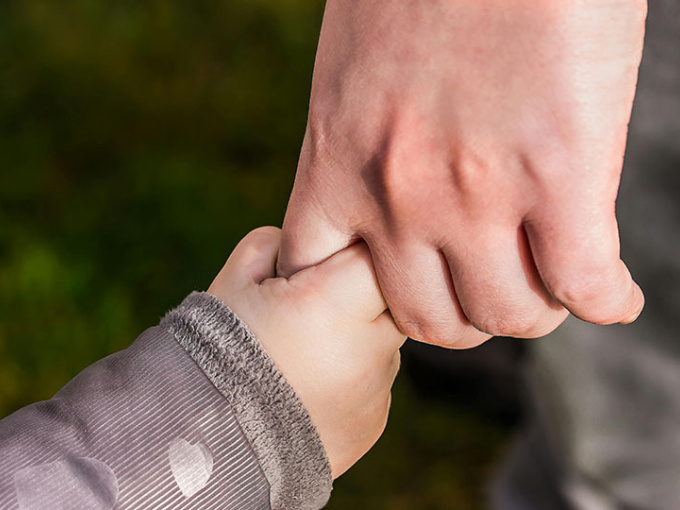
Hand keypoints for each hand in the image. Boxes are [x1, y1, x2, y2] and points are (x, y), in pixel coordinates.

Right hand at [208, 227, 405, 477]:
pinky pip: (375, 381)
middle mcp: (368, 347)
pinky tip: (308, 388)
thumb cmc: (215, 354)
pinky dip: (351, 377)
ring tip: (303, 355)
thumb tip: (303, 244)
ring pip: (384, 341)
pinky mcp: (374, 421)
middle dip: (358, 294)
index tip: (324, 265)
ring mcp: (376, 389)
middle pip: (391, 298)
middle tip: (314, 308)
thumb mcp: (233, 283)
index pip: (375, 255)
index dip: (349, 253)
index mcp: (334, 304)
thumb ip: (274, 246)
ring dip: (356, 338)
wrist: (208, 447)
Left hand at [279, 0, 646, 347]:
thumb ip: (359, 146)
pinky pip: (582, 285)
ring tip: (550, 286)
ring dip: (532, 311)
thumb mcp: (351, 76)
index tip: (394, 288)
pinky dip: (604, 301)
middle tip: (489, 288)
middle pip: (427, 319)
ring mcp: (476, 193)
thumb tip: (390, 197)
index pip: (318, 280)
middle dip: (461, 316)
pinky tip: (612, 292)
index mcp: (338, 163)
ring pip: (504, 316)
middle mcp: (397, 195)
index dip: (357, 303)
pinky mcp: (559, 175)